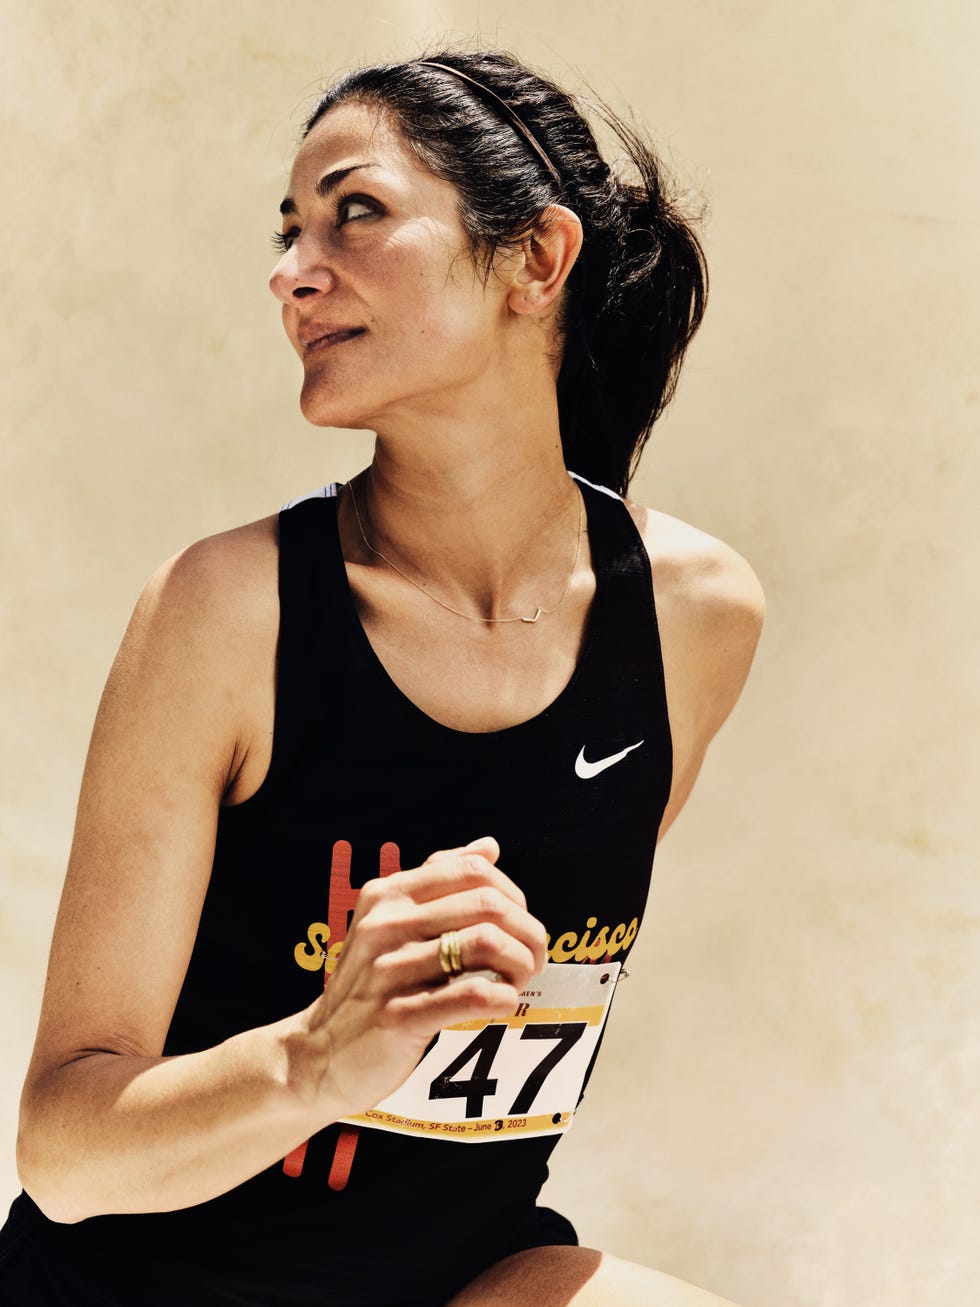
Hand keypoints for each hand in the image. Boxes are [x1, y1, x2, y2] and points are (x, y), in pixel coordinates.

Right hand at [298, 837, 547, 1119]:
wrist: (318, 1055)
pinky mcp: (397, 1016)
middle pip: (487, 903)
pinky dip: (502, 997)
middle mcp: (386, 924)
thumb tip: (489, 846)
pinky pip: (471, 995)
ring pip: (485, 944)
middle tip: (535, 958)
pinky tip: (502, 1003)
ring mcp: (388, 969)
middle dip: (527, 930)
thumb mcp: (392, 923)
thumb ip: (439, 882)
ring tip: (520, 980)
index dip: (513, 894)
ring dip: (520, 963)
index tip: (521, 925)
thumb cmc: (367, 987)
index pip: (472, 869)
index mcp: (388, 894)